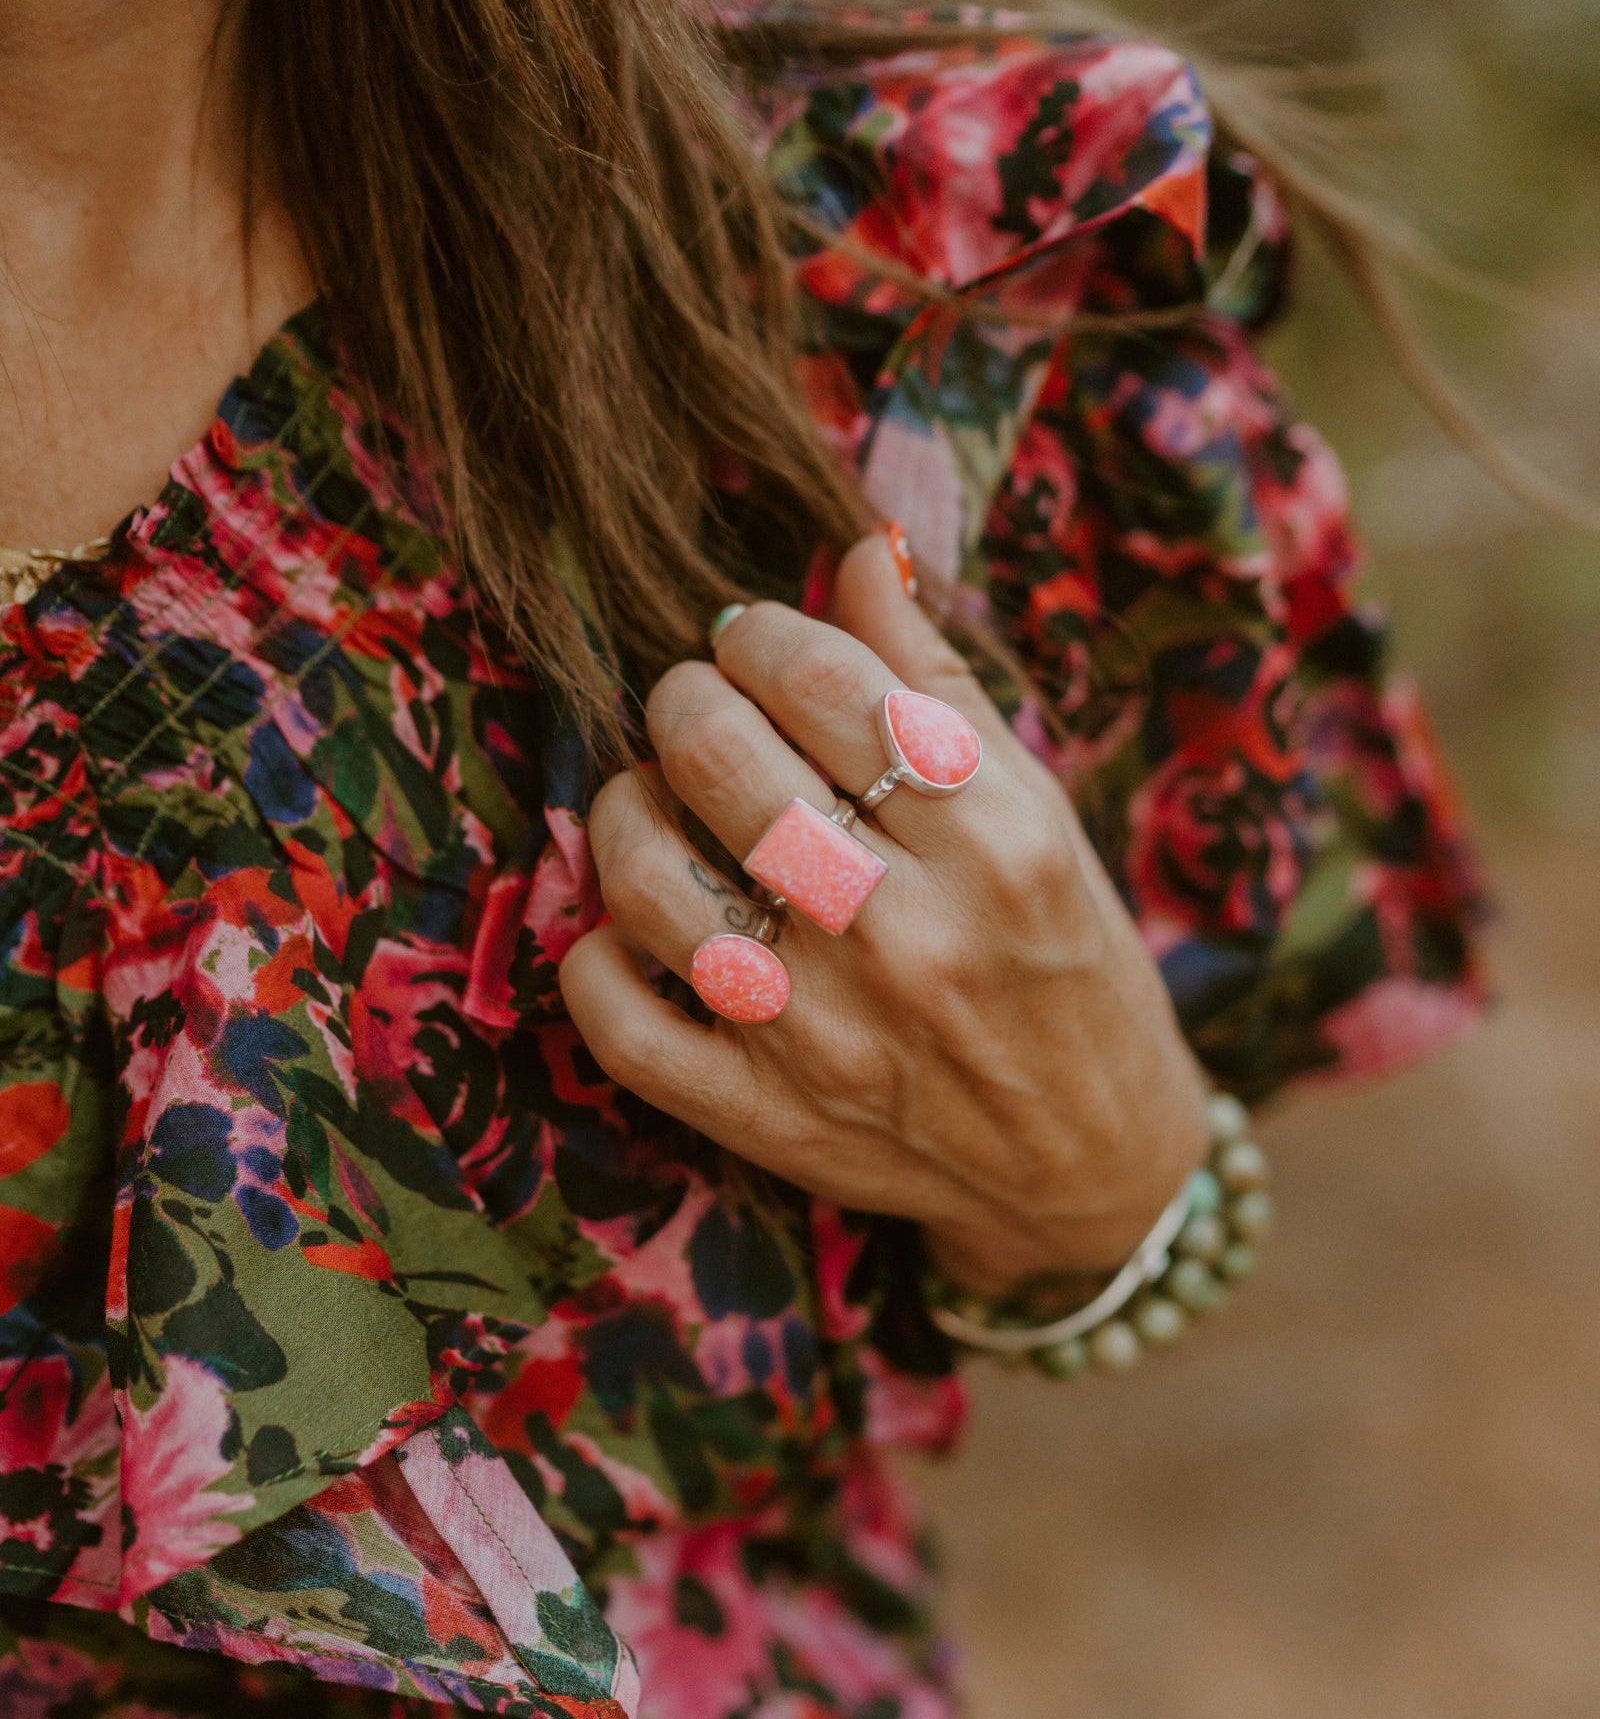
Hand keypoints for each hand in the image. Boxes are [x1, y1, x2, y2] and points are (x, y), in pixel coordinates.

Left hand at [559, 533, 1207, 1294]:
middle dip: (685, 700)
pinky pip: (617, 1021)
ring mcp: (823, 1035)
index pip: (820, 677)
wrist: (1088, 1166)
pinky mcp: (762, 1117)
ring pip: (647, 879)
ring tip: (658, 799)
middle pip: (719, 758)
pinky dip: (598, 954)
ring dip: (626, 811)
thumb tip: (855, 551)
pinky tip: (637, 923)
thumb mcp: (1040, 813)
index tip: (752, 640)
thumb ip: (939, 684)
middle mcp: (907, 934)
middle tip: (699, 707)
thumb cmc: (1067, 965)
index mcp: (997, 839)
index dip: (758, 632)